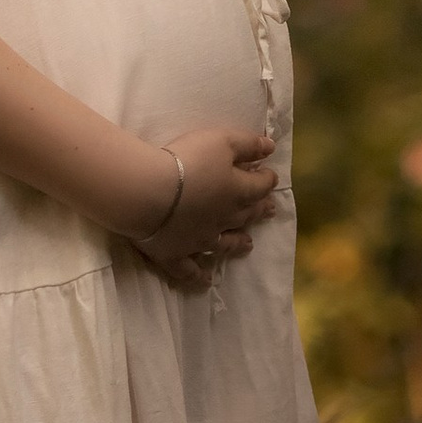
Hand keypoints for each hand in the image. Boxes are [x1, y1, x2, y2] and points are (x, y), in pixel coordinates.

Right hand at [125, 120, 279, 281]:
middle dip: (258, 210)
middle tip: (270, 210)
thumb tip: (271, 147)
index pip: (259, 186)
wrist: (150, 193)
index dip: (267, 180)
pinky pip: (190, 270)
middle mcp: (223, 220)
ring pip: (224, 244)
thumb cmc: (187, 161)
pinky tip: (206, 282)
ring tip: (248, 244)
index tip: (270, 176)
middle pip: (246, 215)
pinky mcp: (176, 254)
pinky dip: (198, 277)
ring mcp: (200, 240)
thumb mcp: (221, 141)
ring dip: (237, 243)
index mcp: (236, 192)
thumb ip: (247, 144)